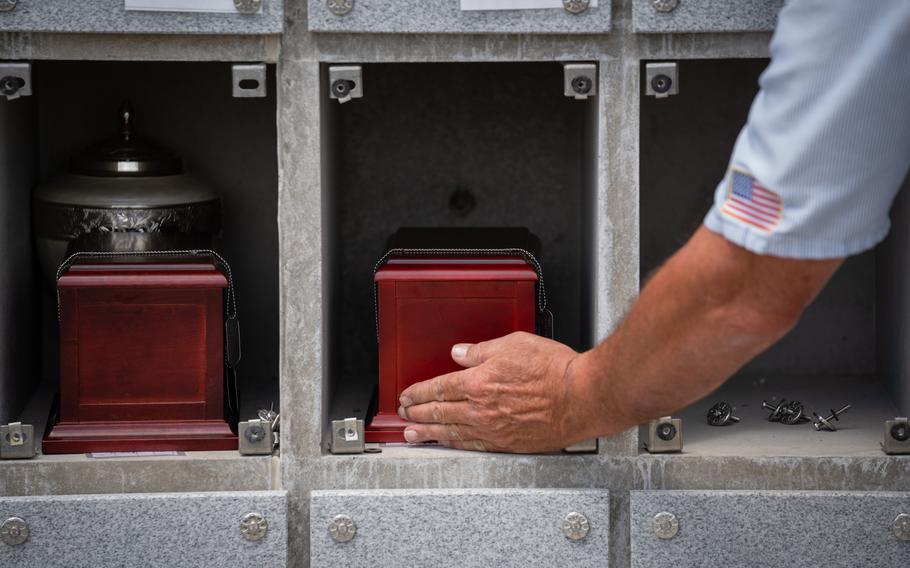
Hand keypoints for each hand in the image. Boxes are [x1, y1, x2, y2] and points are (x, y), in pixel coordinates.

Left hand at [397, 331, 592, 452]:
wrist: (581, 396)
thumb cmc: (554, 369)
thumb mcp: (514, 344)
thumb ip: (482, 351)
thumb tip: (460, 353)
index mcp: (479, 382)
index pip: (439, 388)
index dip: (419, 392)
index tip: (407, 395)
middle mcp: (481, 409)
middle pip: (439, 412)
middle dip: (416, 413)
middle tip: (403, 415)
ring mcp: (494, 429)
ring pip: (451, 432)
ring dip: (427, 433)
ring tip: (412, 435)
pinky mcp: (508, 443)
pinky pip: (473, 445)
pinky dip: (454, 443)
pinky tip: (447, 442)